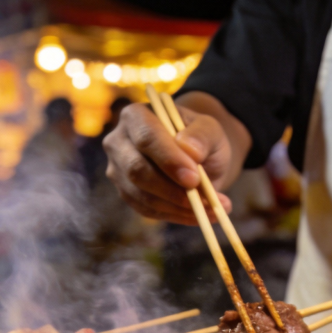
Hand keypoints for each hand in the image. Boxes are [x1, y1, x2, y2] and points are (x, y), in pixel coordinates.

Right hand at [103, 101, 232, 224]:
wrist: (196, 157)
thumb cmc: (200, 139)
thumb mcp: (210, 129)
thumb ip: (202, 135)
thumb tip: (190, 150)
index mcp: (136, 116)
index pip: (146, 138)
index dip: (169, 160)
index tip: (194, 178)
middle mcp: (119, 142)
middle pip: (137, 170)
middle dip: (172, 189)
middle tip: (204, 199)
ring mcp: (119, 171)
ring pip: (143, 196)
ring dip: (179, 207)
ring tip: (213, 209)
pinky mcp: (128, 195)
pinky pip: (149, 211)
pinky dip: (177, 216)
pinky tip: (200, 215)